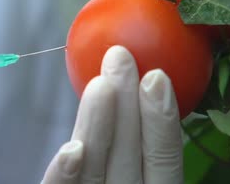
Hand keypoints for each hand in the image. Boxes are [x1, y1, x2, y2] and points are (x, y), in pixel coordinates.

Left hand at [42, 46, 182, 183]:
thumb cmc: (114, 174)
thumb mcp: (133, 164)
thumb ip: (139, 140)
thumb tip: (146, 77)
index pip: (164, 159)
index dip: (162, 121)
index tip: (157, 76)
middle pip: (130, 157)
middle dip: (127, 105)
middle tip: (120, 57)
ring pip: (96, 169)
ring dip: (98, 124)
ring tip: (100, 83)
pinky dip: (65, 175)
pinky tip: (70, 150)